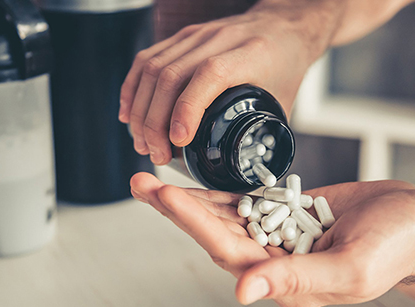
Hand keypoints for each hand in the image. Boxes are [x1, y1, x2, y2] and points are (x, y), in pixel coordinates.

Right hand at [119, 1, 340, 164]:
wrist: (281, 25)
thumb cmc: (284, 61)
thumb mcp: (284, 100)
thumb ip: (265, 135)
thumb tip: (249, 174)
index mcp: (249, 55)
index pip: (210, 75)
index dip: (188, 108)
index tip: (178, 141)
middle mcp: (217, 40)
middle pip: (171, 76)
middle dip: (155, 123)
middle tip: (156, 154)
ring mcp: (195, 36)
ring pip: (152, 69)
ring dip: (141, 111)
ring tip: (142, 143)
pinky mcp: (181, 38)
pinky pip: (146, 61)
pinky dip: (133, 90)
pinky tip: (129, 114)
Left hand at [130, 172, 414, 306]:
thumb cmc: (394, 249)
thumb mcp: (350, 269)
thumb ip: (296, 279)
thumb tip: (243, 292)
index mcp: (282, 281)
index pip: (225, 249)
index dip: (191, 221)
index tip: (162, 196)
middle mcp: (272, 262)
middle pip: (213, 232)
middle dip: (176, 207)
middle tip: (141, 181)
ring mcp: (276, 238)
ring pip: (223, 218)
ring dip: (189, 199)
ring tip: (155, 180)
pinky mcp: (284, 217)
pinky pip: (245, 205)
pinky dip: (219, 195)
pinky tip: (194, 184)